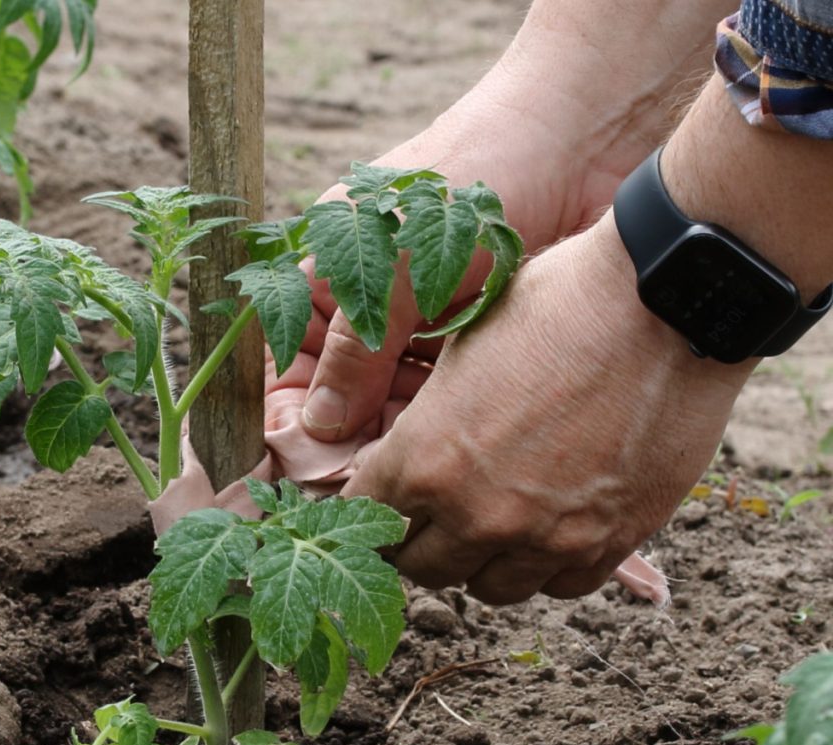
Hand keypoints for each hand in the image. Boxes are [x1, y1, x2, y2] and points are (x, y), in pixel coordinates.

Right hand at [298, 0, 730, 441]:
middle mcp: (365, 309)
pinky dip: (444, 424)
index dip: (296, 422)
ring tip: (421, 470)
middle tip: (378, 483)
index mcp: (325, 280)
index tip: (318, 469)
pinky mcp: (466, 341)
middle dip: (356, 441)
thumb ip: (358, 353)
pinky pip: (441, 398)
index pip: (286, 369)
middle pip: (340, 399)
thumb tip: (320, 430)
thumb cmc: (470, 181)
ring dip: (402, 439)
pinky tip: (456, 447)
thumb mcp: (398, 271)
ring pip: (391, 405)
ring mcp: (416, 327)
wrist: (578, 141)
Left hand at [341, 215, 755, 603]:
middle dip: (419, 541)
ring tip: (493, 525)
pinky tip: (550, 530)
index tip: (385, 498)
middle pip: (421, 567)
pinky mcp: (608, 544)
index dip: (372, 505)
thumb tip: (404, 461)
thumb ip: (424, 425)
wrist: (667, 302)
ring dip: (481, 562)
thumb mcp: (461, 350)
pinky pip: (559, 588)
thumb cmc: (555, 305)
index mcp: (426, 461)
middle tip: (433, 517)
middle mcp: (478, 514)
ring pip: (487, 590)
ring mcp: (545, 538)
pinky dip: (546, 566)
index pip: (372, 514)